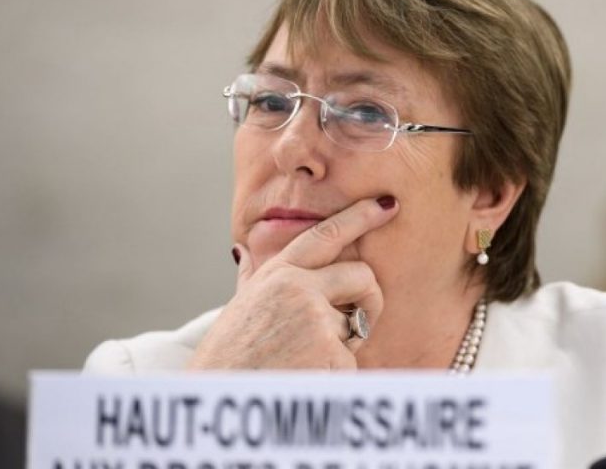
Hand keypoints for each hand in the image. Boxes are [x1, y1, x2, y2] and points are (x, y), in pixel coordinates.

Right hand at [187, 197, 397, 369]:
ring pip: (358, 324)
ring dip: (343, 346)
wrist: (220, 401)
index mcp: (277, 273)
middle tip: (360, 321)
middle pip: (362, 276)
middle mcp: (298, 288)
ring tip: (304, 361)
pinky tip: (305, 380)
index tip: (385, 205)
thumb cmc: (227, 358)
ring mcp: (316, 319)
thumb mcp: (238, 306)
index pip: (326, 235)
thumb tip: (243, 250)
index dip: (359, 216)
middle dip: (369, 299)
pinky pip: (352, 361)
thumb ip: (251, 277)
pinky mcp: (331, 353)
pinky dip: (336, 375)